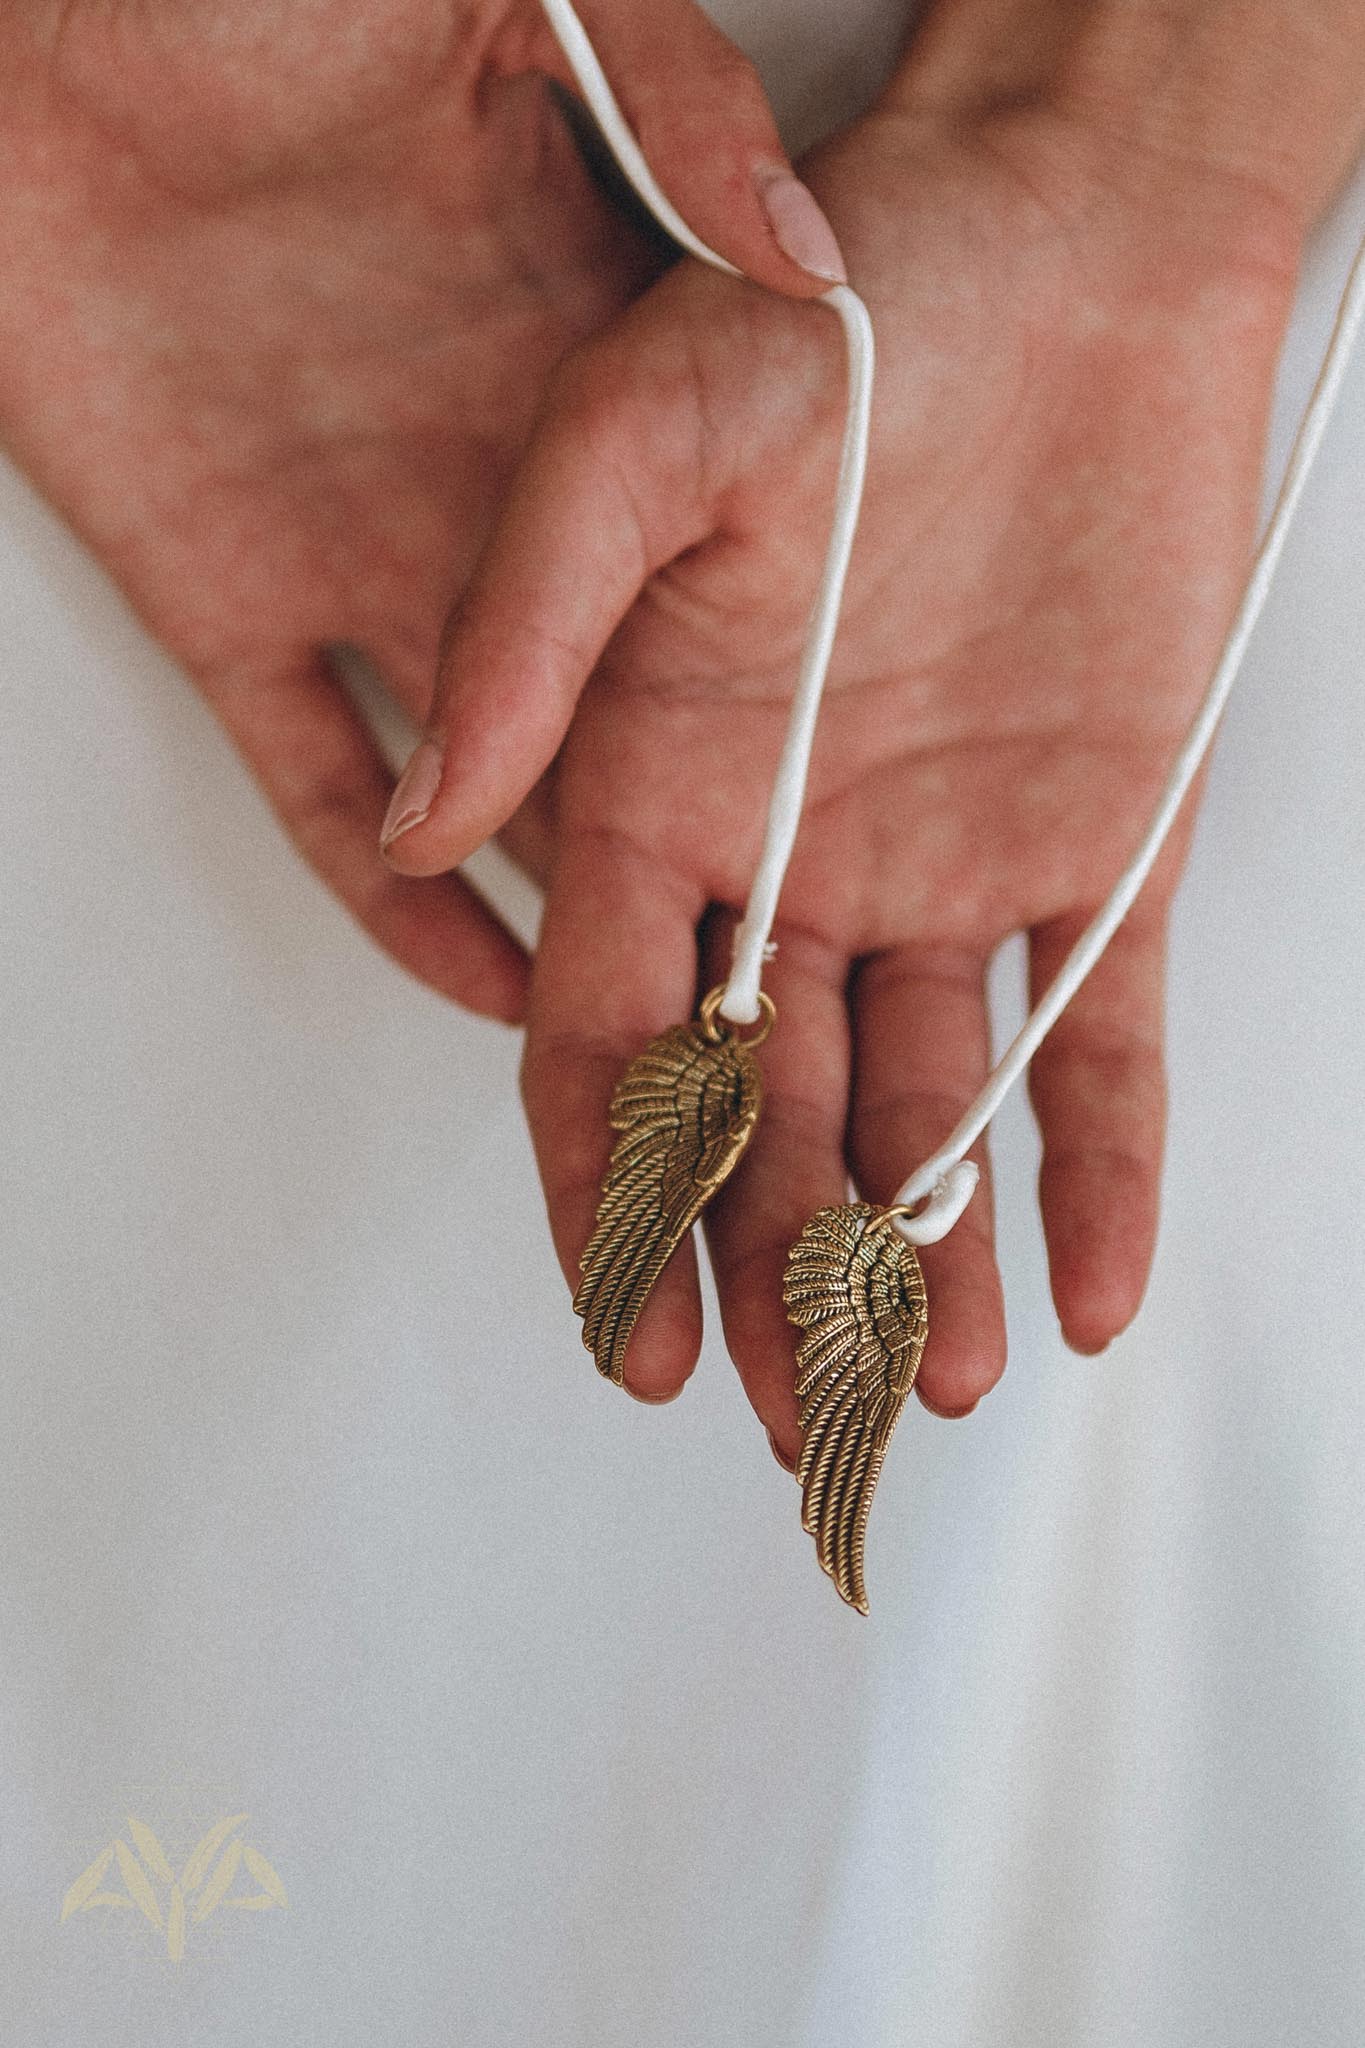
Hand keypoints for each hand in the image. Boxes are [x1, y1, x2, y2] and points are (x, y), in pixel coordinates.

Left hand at [0, 0, 842, 1018]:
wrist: (42, 2)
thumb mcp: (532, 1)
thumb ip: (670, 107)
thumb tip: (808, 244)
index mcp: (585, 380)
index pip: (721, 578)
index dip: (801, 703)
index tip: (892, 817)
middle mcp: (482, 504)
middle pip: (627, 722)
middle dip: (718, 851)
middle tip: (811, 983)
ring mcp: (355, 567)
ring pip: (486, 787)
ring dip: (576, 913)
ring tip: (683, 1037)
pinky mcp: (218, 601)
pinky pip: (312, 786)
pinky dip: (389, 895)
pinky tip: (483, 984)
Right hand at [383, 82, 1308, 1447]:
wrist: (1072, 255)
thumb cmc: (842, 314)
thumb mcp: (647, 432)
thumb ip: (533, 626)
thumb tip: (418, 823)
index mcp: (664, 790)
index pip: (616, 1040)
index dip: (616, 1199)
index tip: (635, 1334)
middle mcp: (795, 856)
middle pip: (765, 1116)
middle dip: (770, 1276)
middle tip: (789, 1429)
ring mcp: (948, 863)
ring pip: (923, 1106)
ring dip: (922, 1255)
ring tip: (924, 1388)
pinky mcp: (1100, 843)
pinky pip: (1095, 1031)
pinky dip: (1095, 1160)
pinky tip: (1086, 1285)